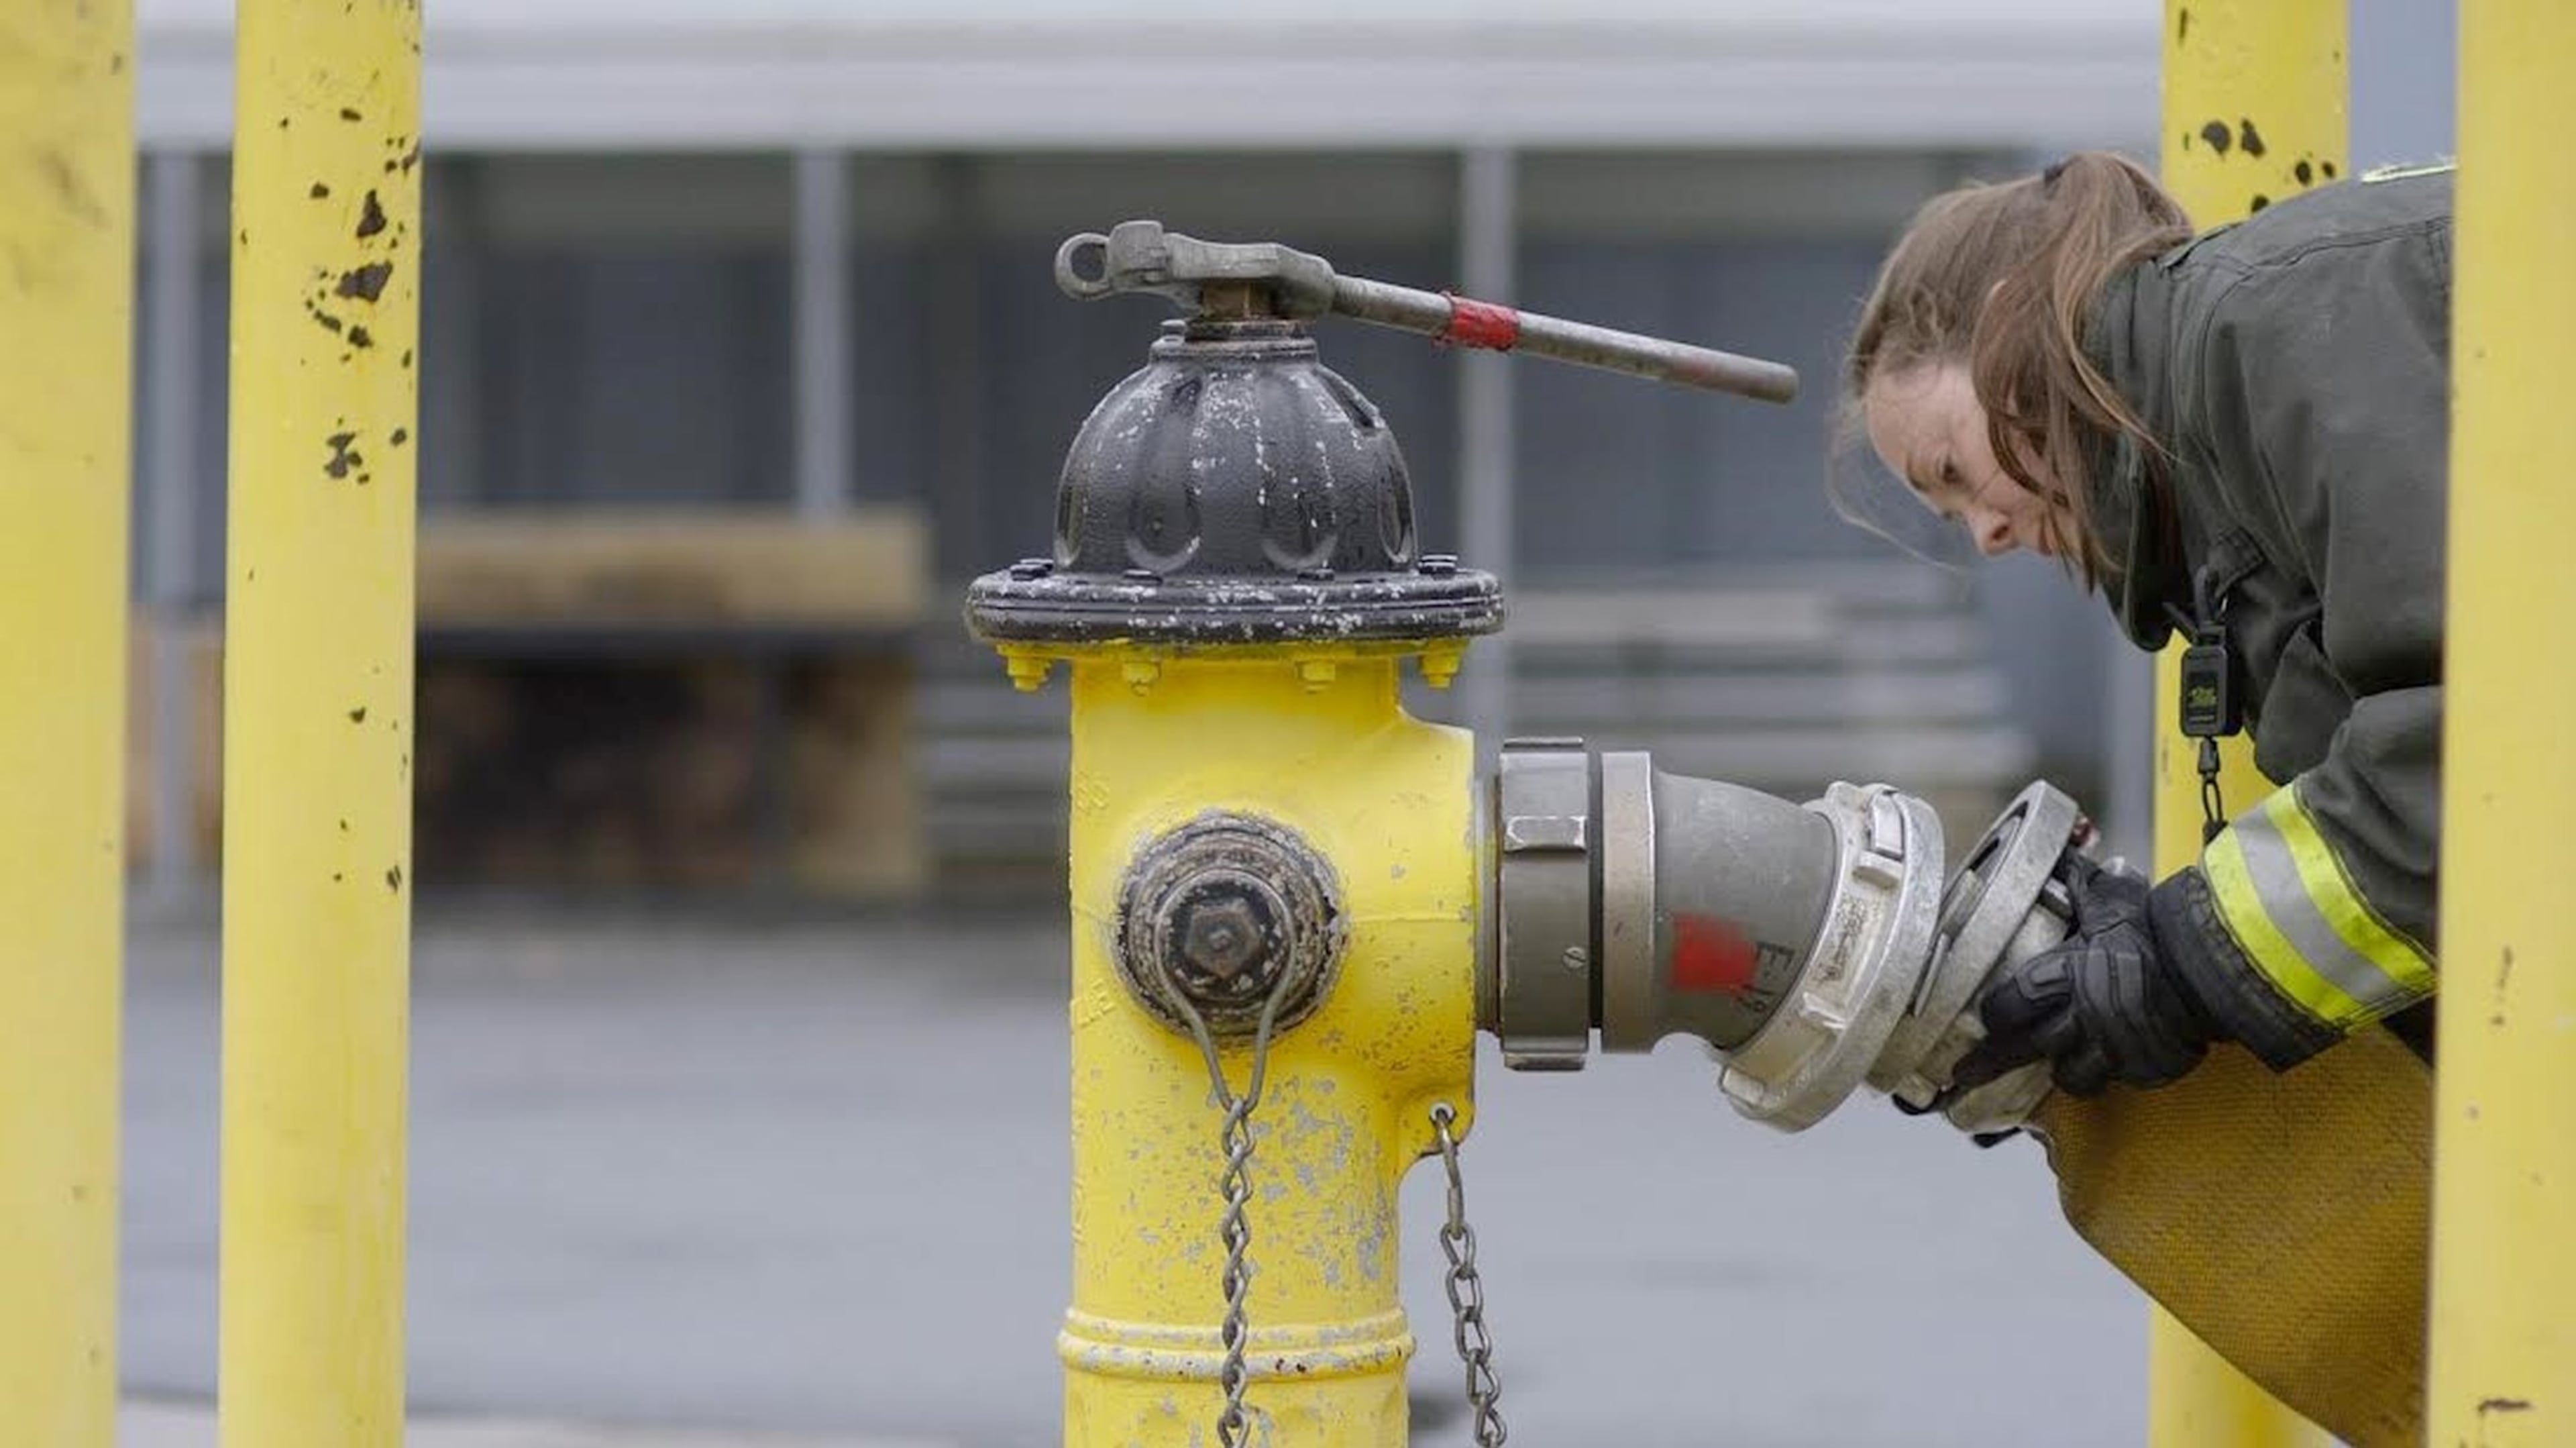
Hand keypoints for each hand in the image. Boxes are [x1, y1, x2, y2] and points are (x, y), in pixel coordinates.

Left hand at [1948, 858, 2220, 1097]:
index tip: (1988, 1016)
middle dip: (1989, 1064)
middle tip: (1960, 1077)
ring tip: (2057, 1061)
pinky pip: (2113, 1082)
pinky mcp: (2144, 1068)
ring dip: (2061, 1069)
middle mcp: (2082, 1016)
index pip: (2009, 1003)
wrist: (2216, 966)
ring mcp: (2112, 1047)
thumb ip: (2083, 886)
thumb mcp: (2114, 901)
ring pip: (2067, 1076)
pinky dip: (2107, 1074)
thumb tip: (2066, 854)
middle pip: (2020, 1049)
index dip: (1995, 1013)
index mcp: (2067, 974)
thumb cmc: (2160, 930)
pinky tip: (2105, 1062)